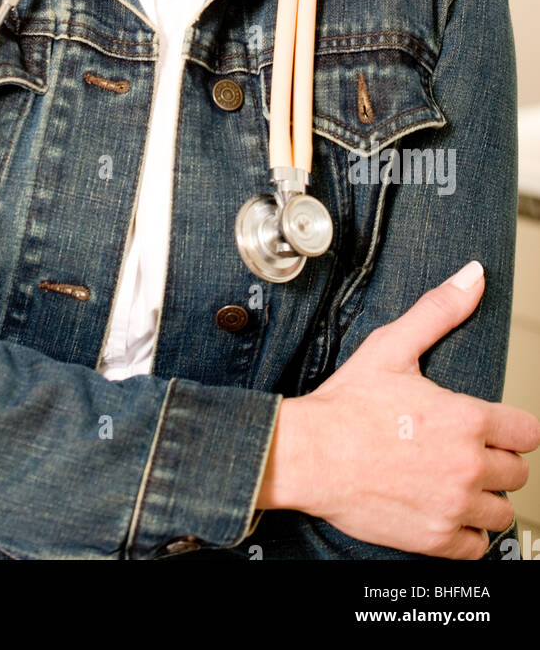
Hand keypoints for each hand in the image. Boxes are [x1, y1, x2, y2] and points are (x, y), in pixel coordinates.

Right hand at [258, 260, 539, 557]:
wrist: (308, 456)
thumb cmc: (346, 405)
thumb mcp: (392, 347)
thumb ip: (440, 311)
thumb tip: (472, 277)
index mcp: (467, 421)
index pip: (527, 433)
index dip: (510, 428)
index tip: (492, 429)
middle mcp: (468, 467)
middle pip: (517, 473)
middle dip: (496, 461)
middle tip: (464, 451)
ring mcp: (453, 507)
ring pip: (501, 512)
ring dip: (484, 498)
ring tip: (455, 481)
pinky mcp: (435, 540)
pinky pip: (477, 547)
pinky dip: (467, 534)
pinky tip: (445, 510)